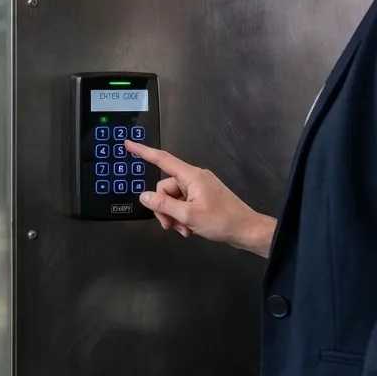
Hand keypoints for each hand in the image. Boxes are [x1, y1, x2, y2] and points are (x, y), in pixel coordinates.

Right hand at [125, 140, 276, 256]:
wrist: (247, 231)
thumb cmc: (222, 221)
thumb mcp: (188, 215)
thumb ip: (163, 205)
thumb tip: (144, 196)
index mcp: (191, 176)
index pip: (162, 160)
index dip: (143, 151)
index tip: (129, 144)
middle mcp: (194, 178)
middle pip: (165, 187)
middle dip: (164, 208)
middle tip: (169, 225)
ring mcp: (199, 187)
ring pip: (173, 198)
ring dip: (174, 215)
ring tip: (183, 229)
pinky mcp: (203, 197)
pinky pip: (183, 203)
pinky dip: (182, 216)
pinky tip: (189, 228)